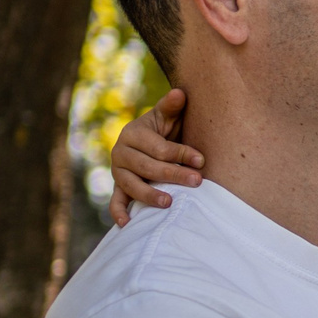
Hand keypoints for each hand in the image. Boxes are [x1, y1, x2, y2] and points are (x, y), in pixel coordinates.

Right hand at [108, 88, 203, 225]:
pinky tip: (127, 224)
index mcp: (132, 133)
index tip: (201, 160)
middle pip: (147, 168)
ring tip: (170, 203)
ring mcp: (118, 172)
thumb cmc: (164, 128)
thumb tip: (181, 93)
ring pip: (131, 185)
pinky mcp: (119, 187)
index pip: (158, 148)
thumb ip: (172, 107)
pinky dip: (118, 212)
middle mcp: (121, 152)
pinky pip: (116, 200)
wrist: (151, 141)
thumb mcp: (167, 116)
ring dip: (149, 195)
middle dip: (173, 175)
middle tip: (196, 181)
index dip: (180, 153)